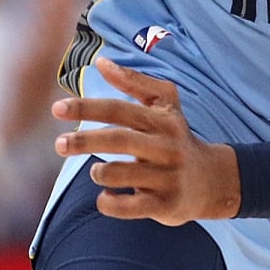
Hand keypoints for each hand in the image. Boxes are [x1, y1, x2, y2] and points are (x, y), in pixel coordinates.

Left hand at [53, 58, 240, 225]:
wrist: (212, 181)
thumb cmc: (177, 138)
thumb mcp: (164, 105)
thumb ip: (133, 81)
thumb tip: (101, 62)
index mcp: (163, 120)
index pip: (120, 109)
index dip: (87, 107)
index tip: (57, 108)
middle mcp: (167, 146)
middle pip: (119, 140)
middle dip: (84, 141)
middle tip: (59, 144)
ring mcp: (168, 177)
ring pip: (121, 174)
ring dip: (99, 173)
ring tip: (96, 172)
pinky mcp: (166, 204)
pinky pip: (129, 207)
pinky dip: (109, 203)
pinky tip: (106, 197)